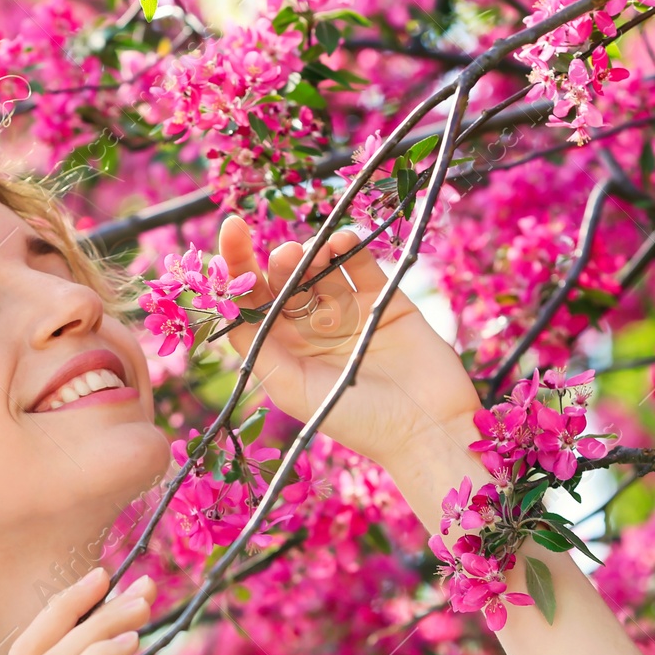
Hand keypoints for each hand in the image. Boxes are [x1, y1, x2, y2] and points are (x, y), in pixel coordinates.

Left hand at [216, 215, 484, 460]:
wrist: (426, 427)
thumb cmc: (355, 421)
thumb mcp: (294, 390)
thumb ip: (260, 349)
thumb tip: (228, 309)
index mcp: (284, 349)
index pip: (252, 301)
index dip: (237, 265)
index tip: (233, 227)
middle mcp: (311, 328)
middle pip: (284, 280)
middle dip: (279, 262)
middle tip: (286, 256)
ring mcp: (348, 310)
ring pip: (320, 268)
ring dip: (312, 252)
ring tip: (313, 252)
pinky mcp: (384, 299)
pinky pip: (360, 264)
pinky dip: (348, 247)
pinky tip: (341, 242)